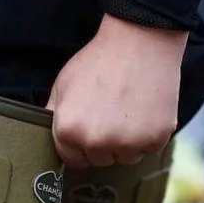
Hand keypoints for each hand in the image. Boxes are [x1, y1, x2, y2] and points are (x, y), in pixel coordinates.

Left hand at [47, 13, 186, 168]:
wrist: (139, 42)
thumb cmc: (99, 61)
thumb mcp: (62, 85)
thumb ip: (54, 115)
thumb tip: (48, 138)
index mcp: (68, 131)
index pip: (73, 160)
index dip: (81, 146)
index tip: (90, 130)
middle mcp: (96, 142)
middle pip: (99, 160)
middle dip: (103, 143)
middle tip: (110, 114)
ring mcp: (127, 143)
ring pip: (125, 158)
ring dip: (126, 143)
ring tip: (128, 111)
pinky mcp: (155, 139)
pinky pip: (148, 150)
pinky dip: (148, 135)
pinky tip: (144, 111)